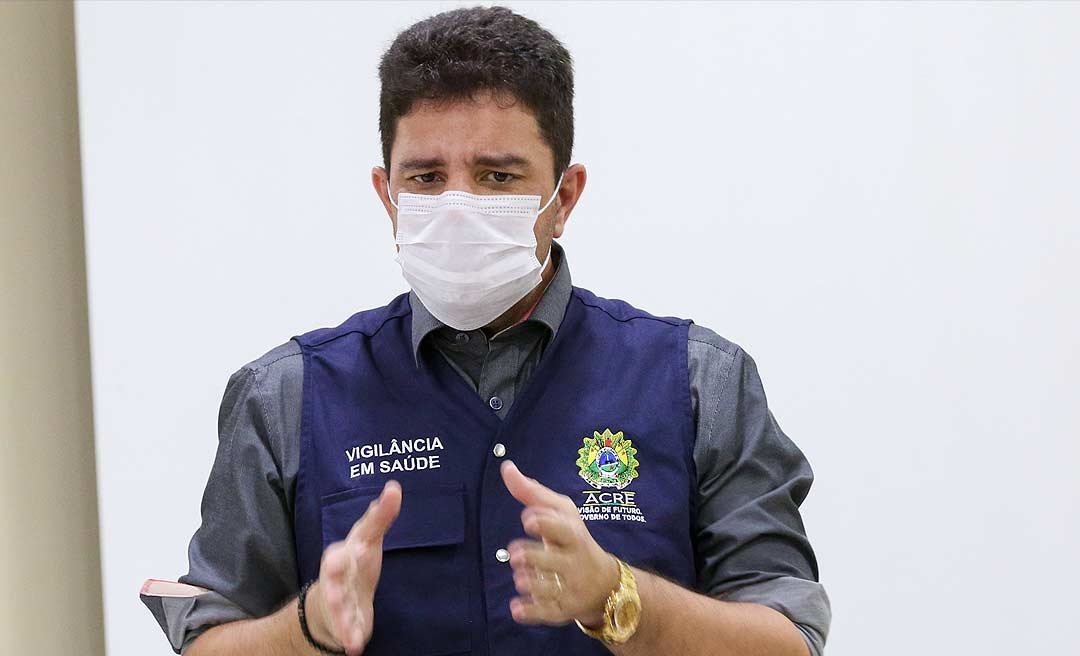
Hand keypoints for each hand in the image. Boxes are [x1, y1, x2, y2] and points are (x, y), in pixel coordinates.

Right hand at [307, 480, 401, 655]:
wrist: (333, 601)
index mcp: (345, 554)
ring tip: (344, 621)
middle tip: (333, 565)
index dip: (356, 538)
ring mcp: (339, 601)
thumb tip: (394, 487)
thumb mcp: (366, 539)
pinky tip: (354, 647)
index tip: (349, 545)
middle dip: (333, 573)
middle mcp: (337, 577)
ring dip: (340, 612)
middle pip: (333, 574)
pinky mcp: (345, 623)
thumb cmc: (354, 564)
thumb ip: (380, 516)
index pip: (350, 542)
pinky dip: (349, 639)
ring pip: (337, 606)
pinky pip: (347, 632)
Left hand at [500, 460, 619, 627]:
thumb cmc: (572, 539)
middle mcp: (574, 562)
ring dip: (533, 584)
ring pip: (551, 589)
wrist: (603, 582)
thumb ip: (532, 493)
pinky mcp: (563, 609)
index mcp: (573, 535)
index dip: (546, 524)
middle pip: (555, 561)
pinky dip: (532, 612)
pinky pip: (548, 613)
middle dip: (535, 557)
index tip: (527, 518)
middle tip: (514, 554)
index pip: (562, 529)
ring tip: (519, 578)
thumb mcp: (559, 513)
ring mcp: (570, 588)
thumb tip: (507, 467)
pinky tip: (516, 608)